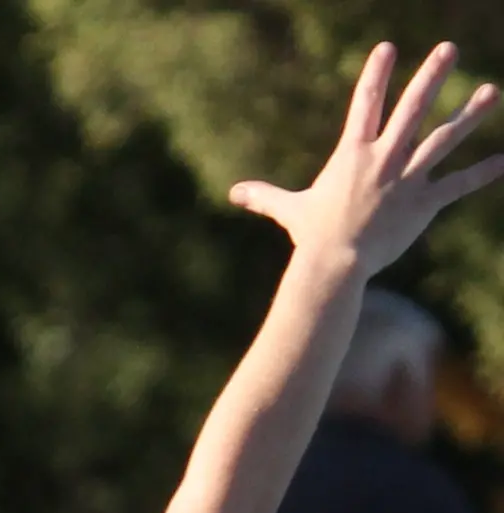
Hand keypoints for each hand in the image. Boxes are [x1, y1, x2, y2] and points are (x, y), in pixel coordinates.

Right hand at [228, 43, 503, 278]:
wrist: (334, 264)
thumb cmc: (310, 236)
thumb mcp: (289, 210)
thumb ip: (265, 196)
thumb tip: (234, 193)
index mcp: (352, 155)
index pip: (365, 104)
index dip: (375, 75)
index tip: (388, 48)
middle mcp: (384, 159)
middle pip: (413, 109)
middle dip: (431, 77)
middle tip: (448, 49)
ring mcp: (407, 180)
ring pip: (443, 139)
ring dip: (469, 114)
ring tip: (491, 91)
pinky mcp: (424, 204)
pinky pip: (458, 185)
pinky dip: (483, 173)